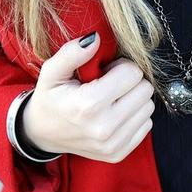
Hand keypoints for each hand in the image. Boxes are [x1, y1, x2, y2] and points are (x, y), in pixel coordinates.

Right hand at [22, 32, 154, 162]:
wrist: (43, 134)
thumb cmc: (51, 98)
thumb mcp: (52, 71)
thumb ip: (73, 53)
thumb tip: (97, 38)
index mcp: (89, 105)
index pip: (133, 73)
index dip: (121, 67)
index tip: (107, 72)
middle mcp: (104, 128)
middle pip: (145, 90)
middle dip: (130, 82)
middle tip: (111, 85)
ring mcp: (113, 144)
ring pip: (149, 107)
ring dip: (134, 99)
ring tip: (113, 100)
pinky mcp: (119, 153)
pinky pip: (147, 125)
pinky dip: (134, 117)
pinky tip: (115, 115)